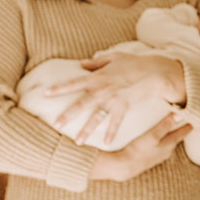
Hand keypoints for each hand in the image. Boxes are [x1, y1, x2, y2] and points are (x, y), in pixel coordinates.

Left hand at [46, 52, 186, 145]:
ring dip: (87, 130)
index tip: (45, 93)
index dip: (59, 88)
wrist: (154, 71)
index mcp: (97, 77)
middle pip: (81, 104)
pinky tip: (105, 142)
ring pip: (96, 118)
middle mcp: (102, 89)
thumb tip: (82, 64)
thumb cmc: (135, 62)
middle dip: (68, 115)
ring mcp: (113, 100)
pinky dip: (111, 132)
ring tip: (77, 142)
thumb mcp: (114, 57)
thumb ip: (96, 62)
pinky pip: (116, 122)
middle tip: (56, 125)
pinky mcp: (125, 106)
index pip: (74, 83)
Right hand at [89, 113, 191, 180]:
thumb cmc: (138, 150)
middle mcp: (167, 151)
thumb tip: (179, 115)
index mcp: (169, 144)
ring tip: (173, 125)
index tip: (197, 117)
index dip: (190, 124)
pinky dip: (162, 139)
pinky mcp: (150, 157)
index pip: (184, 132)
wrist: (123, 166)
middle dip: (182, 128)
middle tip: (187, 119)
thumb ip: (165, 125)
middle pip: (178, 137)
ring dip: (172, 134)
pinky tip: (158, 137)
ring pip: (169, 142)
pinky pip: (160, 146)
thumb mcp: (152, 135)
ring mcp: (159, 155)